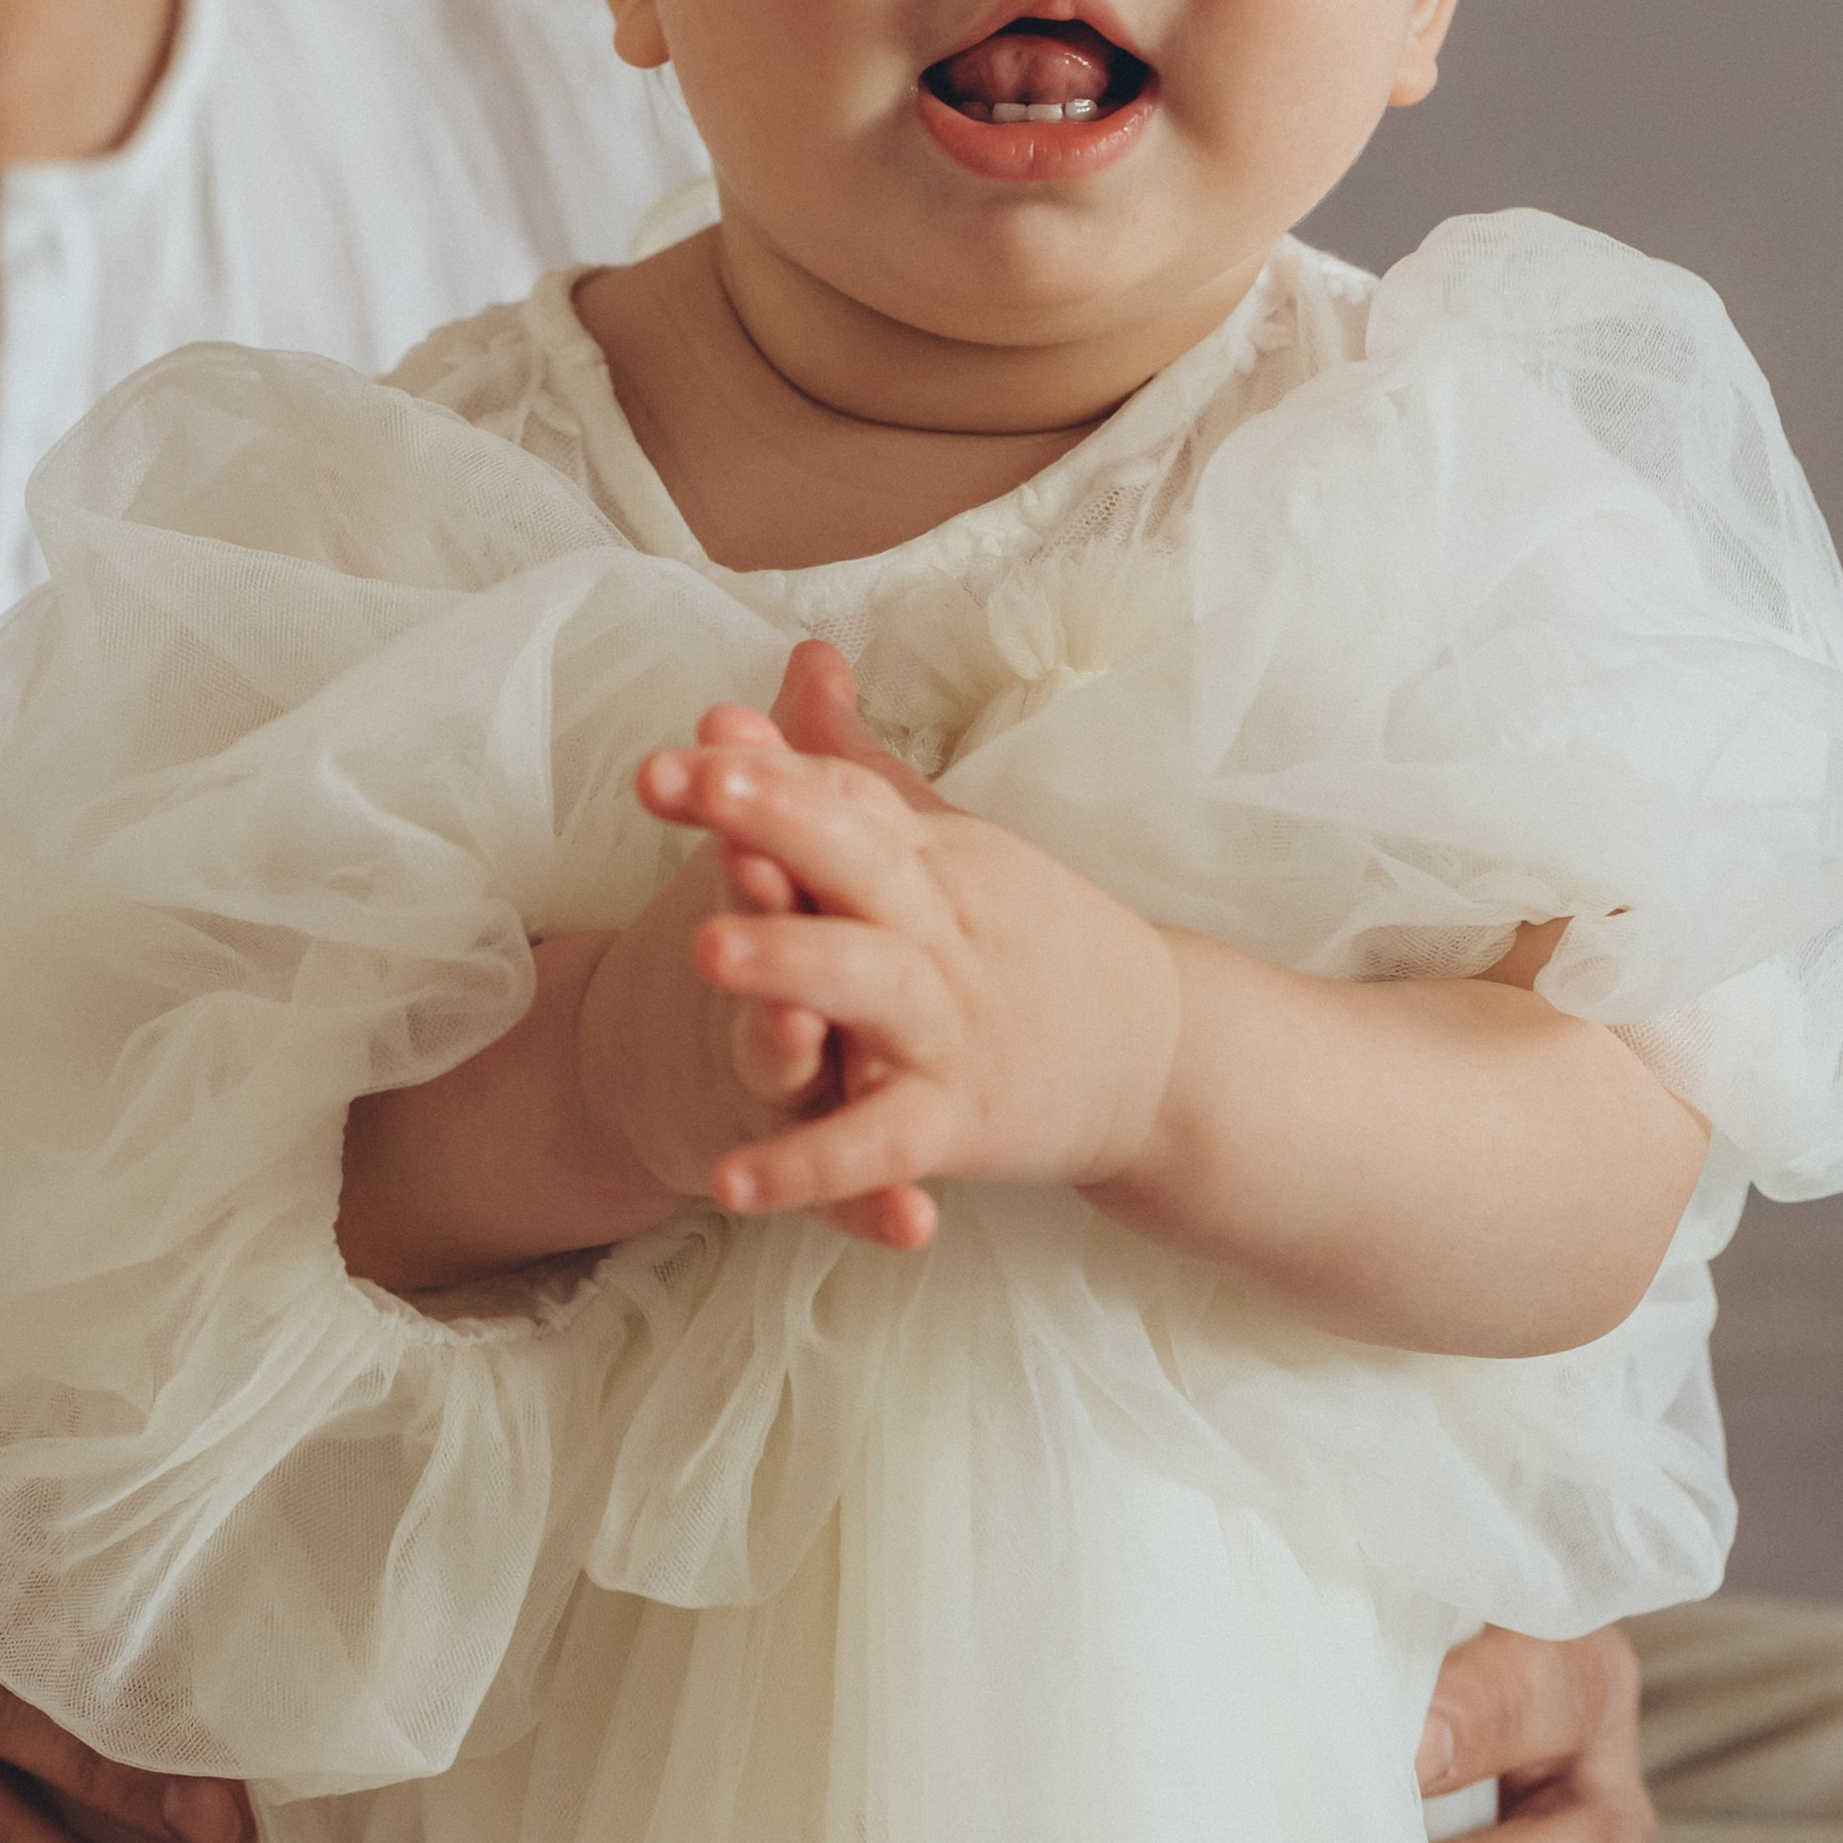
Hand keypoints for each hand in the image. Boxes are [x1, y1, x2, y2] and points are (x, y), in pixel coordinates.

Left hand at [619, 642, 1176, 1246]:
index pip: (840, 794)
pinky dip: (811, 1166)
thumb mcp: (945, 843)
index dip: (763, 767)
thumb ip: (853, 765)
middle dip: (779, 818)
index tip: (683, 742)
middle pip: (856, 858)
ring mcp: (947, 1024)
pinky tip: (730, 1184)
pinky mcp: (956, 1120)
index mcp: (927, 856)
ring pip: (868, 985)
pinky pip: (877, 1143)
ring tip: (700, 949)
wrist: (1160, 1051)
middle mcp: (936, 927)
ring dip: (791, 963)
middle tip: (701, 784)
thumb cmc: (1024, 936)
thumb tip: (801, 659)